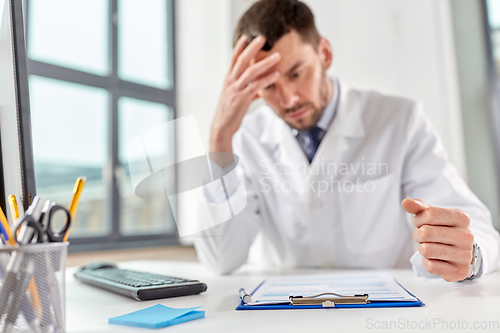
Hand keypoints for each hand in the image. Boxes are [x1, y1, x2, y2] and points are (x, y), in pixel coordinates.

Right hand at [210, 35, 280, 155]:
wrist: (222, 127)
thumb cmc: (231, 113)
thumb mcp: (238, 99)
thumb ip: (249, 92)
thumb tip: (260, 91)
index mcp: (228, 80)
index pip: (233, 59)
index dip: (239, 47)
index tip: (246, 36)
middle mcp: (230, 82)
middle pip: (241, 61)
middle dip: (252, 48)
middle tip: (262, 38)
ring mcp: (235, 90)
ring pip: (250, 72)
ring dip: (265, 63)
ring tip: (277, 56)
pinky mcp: (241, 99)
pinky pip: (255, 86)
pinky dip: (267, 79)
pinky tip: (276, 75)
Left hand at [401, 198, 473, 281]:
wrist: (461, 251)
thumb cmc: (443, 229)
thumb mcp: (432, 215)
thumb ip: (418, 207)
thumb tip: (405, 202)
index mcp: (462, 218)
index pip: (429, 214)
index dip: (419, 219)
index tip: (422, 223)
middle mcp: (467, 236)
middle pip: (426, 232)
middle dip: (418, 235)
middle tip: (423, 237)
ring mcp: (465, 255)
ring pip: (426, 250)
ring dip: (422, 249)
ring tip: (430, 247)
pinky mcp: (459, 271)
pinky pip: (430, 266)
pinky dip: (427, 262)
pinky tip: (436, 259)